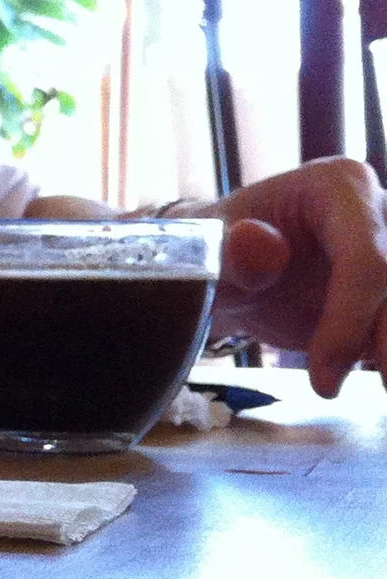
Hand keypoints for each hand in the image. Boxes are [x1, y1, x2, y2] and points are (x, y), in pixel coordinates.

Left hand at [203, 158, 386, 394]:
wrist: (231, 273)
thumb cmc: (216, 254)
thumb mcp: (209, 256)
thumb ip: (232, 254)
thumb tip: (261, 245)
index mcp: (338, 186)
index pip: (366, 257)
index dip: (351, 321)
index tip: (323, 378)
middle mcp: (381, 210)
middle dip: (386, 343)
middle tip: (357, 392)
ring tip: (361, 390)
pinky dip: (384, 354)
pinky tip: (371, 379)